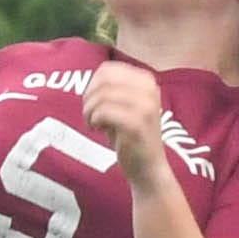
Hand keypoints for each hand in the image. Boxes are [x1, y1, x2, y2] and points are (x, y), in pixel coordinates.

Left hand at [81, 55, 170, 188]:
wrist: (148, 168)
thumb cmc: (132, 136)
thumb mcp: (124, 105)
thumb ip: (111, 88)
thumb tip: (92, 79)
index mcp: (147, 81)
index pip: (107, 69)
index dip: (92, 84)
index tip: (93, 103)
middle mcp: (149, 90)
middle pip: (103, 81)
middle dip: (89, 97)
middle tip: (90, 114)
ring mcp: (145, 107)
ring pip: (102, 96)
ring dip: (89, 110)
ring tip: (93, 123)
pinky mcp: (137, 124)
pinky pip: (103, 112)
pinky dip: (94, 120)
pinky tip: (98, 129)